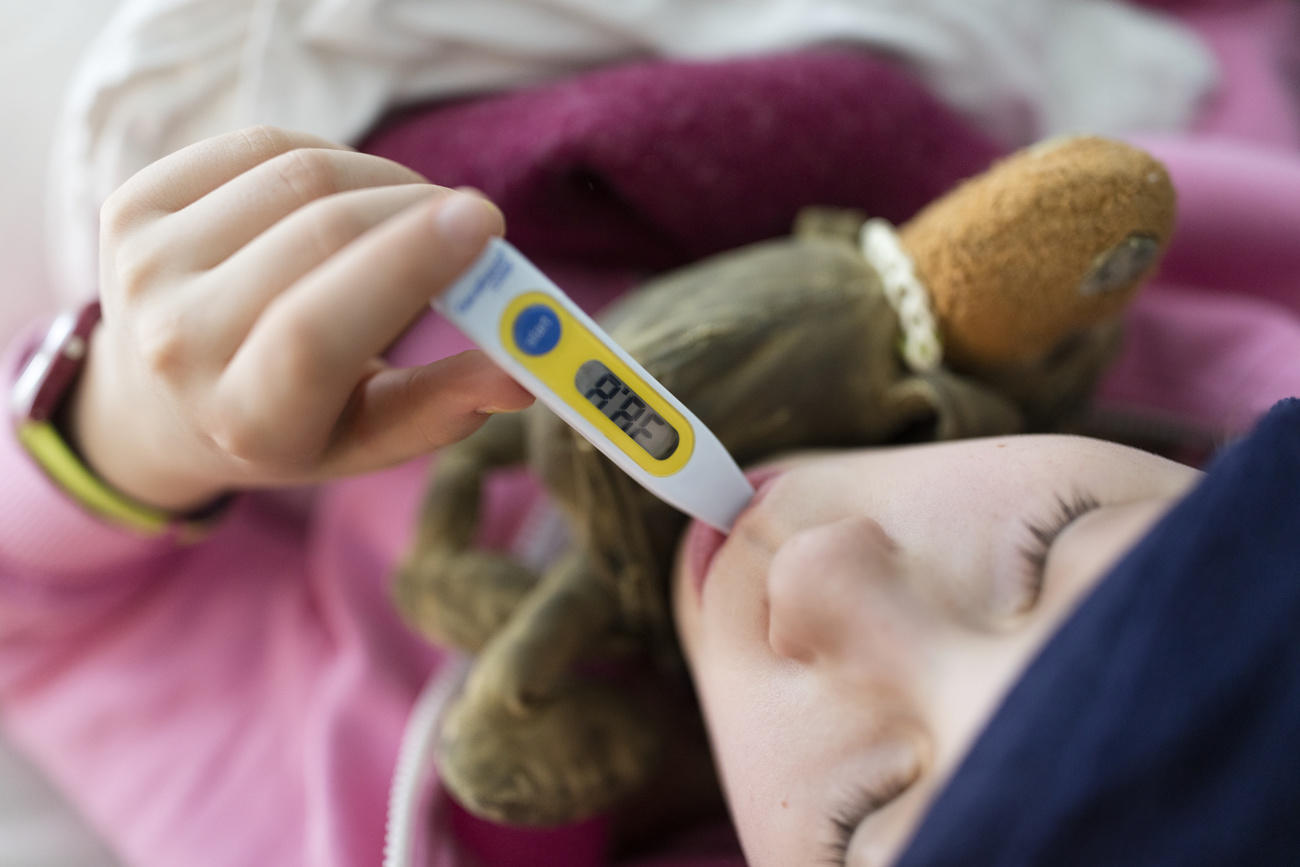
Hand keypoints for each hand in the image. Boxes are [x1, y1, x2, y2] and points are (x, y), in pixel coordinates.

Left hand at [67, 126, 532, 511]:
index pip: (316, 333)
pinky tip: (342, 196)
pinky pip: (259, 145)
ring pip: (297, 174)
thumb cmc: (285, 425)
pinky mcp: (129, 207)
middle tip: (469, 223)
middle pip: (320, 233)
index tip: (484, 223)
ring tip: (406, 216)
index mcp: (243, 418)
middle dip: (416, 209)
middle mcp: (177, 342)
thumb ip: (442, 409)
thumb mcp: (366, 438)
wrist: (157, 404)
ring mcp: (143, 267)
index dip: (405, 265)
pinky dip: (327, 158)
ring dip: (380, 181)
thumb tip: (521, 374)